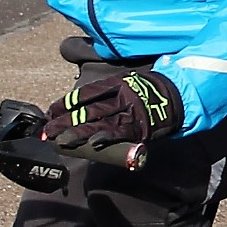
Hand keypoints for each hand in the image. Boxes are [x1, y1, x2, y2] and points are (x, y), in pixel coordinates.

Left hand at [46, 67, 182, 159]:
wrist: (179, 96)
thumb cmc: (149, 92)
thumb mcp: (128, 84)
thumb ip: (109, 93)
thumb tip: (81, 105)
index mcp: (117, 83)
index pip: (85, 93)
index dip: (66, 102)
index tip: (50, 111)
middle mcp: (121, 96)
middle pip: (87, 109)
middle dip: (65, 120)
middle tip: (47, 130)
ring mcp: (130, 111)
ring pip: (99, 122)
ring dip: (78, 132)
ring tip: (60, 140)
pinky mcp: (139, 127)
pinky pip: (120, 133)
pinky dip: (105, 137)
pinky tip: (92, 144)